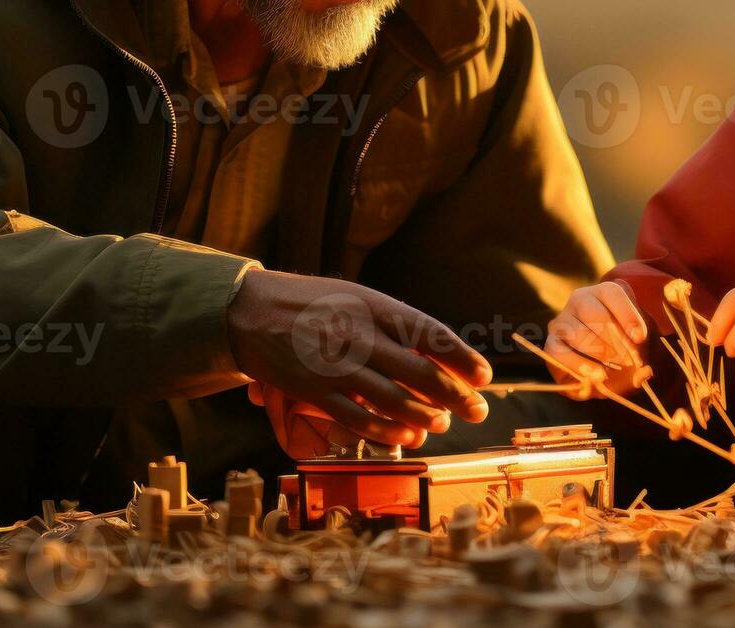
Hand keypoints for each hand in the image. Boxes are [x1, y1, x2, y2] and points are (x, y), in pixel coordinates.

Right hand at [228, 269, 490, 449]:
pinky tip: (406, 436)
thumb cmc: (311, 303)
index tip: (484, 376)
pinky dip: (386, 430)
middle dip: (455, 395)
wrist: (250, 311)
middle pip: (419, 372)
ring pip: (393, 399)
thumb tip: (436, 351)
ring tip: (443, 423)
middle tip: (477, 411)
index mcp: (375, 307)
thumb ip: (392, 323)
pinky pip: (358, 418)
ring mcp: (337, 366)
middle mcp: (360, 336)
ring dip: (425, 416)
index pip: (429, 334)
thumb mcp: (356, 298)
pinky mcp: (316, 391)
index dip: (461, 358)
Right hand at [544, 281, 648, 396]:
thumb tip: (644, 373)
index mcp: (605, 293)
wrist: (606, 367)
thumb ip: (642, 363)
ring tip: (612, 371)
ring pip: (574, 331)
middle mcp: (580, 299)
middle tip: (626, 361)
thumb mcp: (638, 353)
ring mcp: (562, 320)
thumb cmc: (625, 351)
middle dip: (613, 340)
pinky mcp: (552, 342)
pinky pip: (558, 351)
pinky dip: (577, 365)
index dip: (627, 315)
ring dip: (595, 354)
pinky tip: (594, 376)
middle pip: (593, 314)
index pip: (612, 293)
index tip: (639, 338)